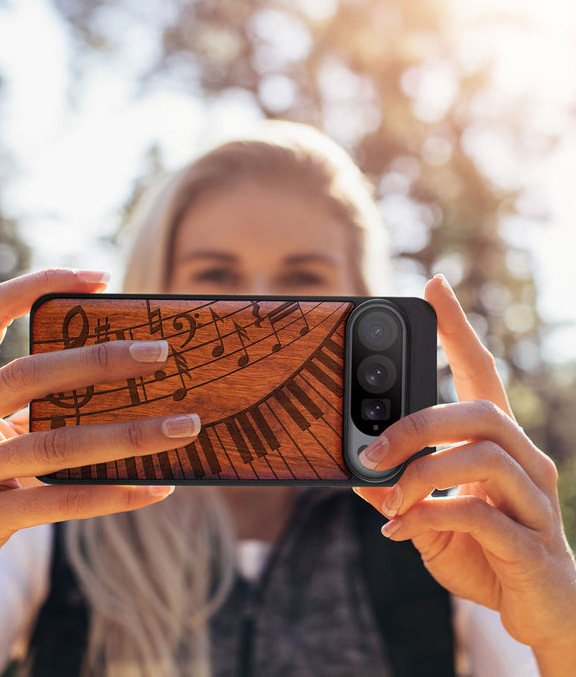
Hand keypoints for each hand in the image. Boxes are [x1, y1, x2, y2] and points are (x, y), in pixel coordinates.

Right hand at [0, 269, 200, 616]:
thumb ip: (32, 403)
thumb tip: (124, 375)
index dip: (38, 284)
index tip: (100, 278)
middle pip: (27, 374)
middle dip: (100, 360)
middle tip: (161, 352)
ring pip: (53, 444)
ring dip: (128, 434)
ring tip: (183, 427)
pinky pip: (58, 502)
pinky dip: (113, 494)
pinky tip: (156, 487)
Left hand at [354, 275, 575, 666]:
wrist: (539, 611)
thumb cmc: (484, 552)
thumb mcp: (429, 516)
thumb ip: (398, 492)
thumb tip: (357, 472)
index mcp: (498, 445)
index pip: (481, 372)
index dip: (458, 329)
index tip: (433, 286)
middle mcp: (525, 461)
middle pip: (480, 411)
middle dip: (417, 424)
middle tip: (371, 449)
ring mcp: (535, 500)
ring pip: (482, 456)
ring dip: (420, 474)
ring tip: (388, 499)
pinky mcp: (532, 543)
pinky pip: (479, 514)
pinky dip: (428, 517)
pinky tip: (400, 531)